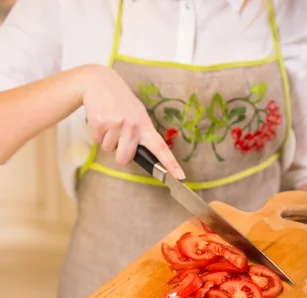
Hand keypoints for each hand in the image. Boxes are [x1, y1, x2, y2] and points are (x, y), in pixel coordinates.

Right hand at [77, 65, 184, 179]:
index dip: (171, 164)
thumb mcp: (138, 114)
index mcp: (145, 126)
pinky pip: (97, 141)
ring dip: (107, 140)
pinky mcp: (100, 123)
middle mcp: (133, 126)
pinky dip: (97, 134)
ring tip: (109, 123)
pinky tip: (101, 119)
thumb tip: (145, 154)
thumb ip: (143, 133)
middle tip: (119, 137)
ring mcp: (116, 125)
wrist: (100, 81)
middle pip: (124, 159)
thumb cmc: (121, 101)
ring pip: (109, 150)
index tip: (180, 177)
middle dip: (119, 153)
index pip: (161, 148)